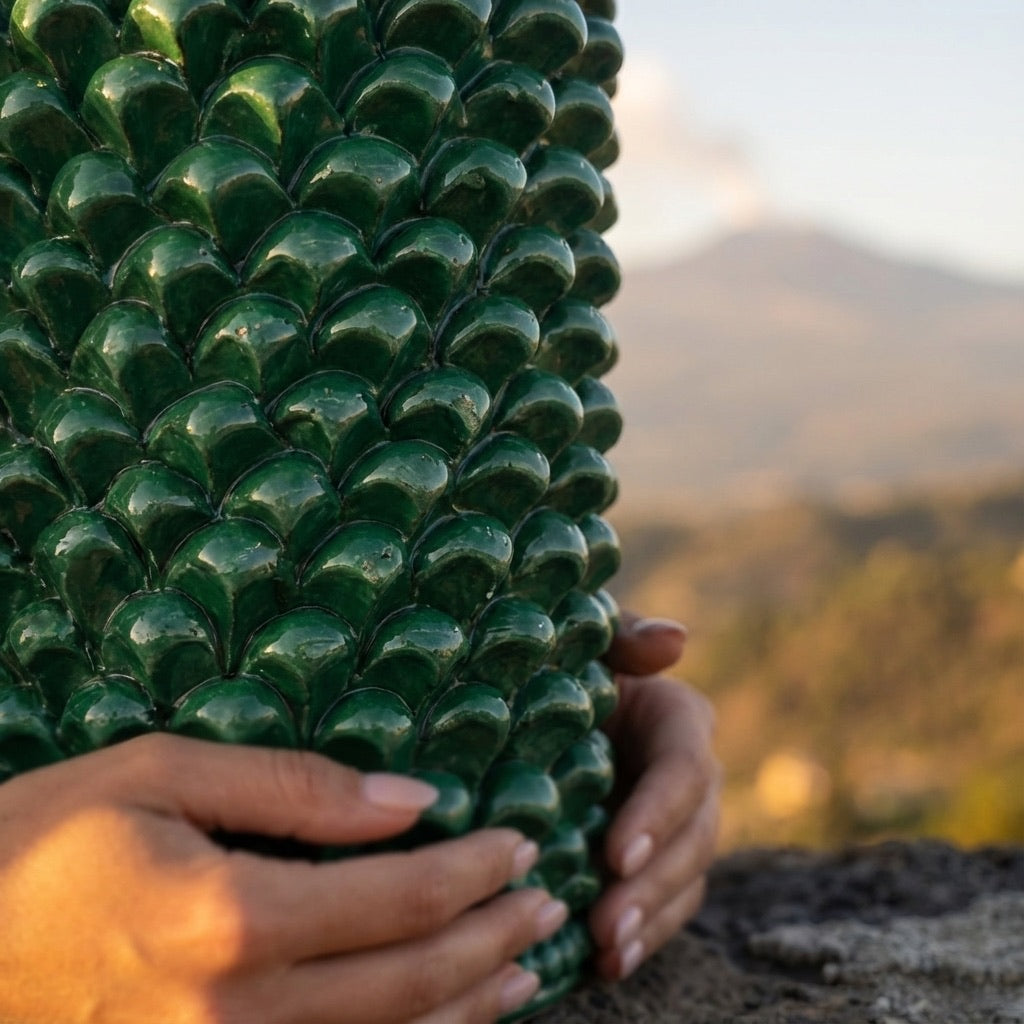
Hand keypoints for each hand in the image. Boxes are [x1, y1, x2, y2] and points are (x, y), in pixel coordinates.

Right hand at [0, 735, 564, 1023]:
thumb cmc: (51, 837)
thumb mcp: (163, 773)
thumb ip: (295, 787)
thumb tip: (412, 799)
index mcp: (230, 917)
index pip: (398, 899)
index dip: (473, 871)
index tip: (521, 843)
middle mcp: (236, 1010)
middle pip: (409, 983)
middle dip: (492, 940)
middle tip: (545, 901)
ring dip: (470, 1007)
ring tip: (527, 968)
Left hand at [589, 613, 720, 979]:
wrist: (543, 699)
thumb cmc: (564, 662)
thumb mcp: (589, 641)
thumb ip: (626, 635)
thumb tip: (675, 640)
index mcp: (678, 720)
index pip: (685, 771)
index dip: (657, 814)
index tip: (617, 852)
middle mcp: (689, 778)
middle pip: (692, 838)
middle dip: (653, 884)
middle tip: (607, 922)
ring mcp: (676, 825)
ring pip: (683, 880)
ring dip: (649, 921)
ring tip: (608, 952)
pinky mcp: (655, 860)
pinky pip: (664, 905)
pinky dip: (642, 937)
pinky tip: (607, 965)